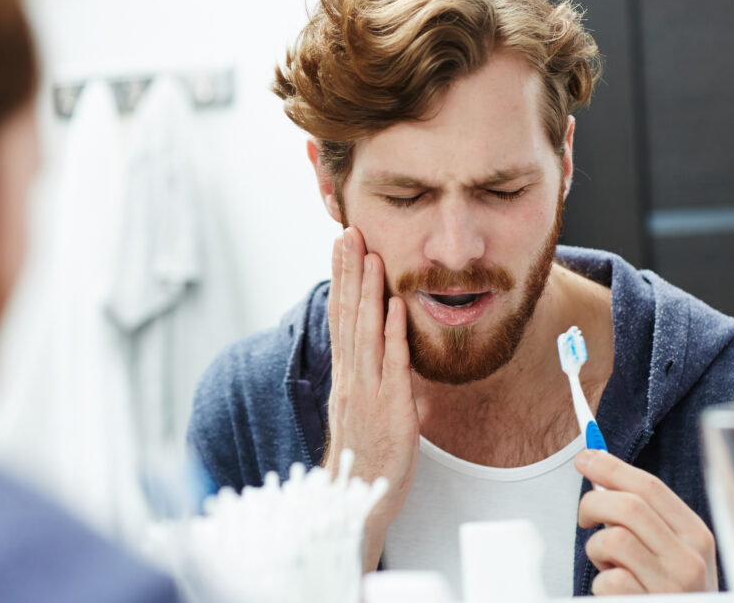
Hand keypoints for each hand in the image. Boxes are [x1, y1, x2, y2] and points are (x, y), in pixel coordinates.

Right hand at [325, 227, 418, 572]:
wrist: (357, 500)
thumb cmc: (365, 457)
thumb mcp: (362, 409)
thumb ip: (368, 376)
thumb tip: (377, 349)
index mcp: (345, 375)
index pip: (339, 317)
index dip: (340, 279)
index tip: (340, 246)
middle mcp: (351, 377)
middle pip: (347, 315)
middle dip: (348, 272)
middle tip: (348, 233)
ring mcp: (368, 391)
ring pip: (365, 332)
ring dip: (368, 291)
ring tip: (370, 255)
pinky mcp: (390, 408)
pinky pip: (392, 364)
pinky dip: (392, 332)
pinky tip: (394, 305)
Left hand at [576, 449, 717, 594]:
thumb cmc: (666, 588)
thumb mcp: (669, 551)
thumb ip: (643, 516)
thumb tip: (599, 468)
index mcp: (696, 536)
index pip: (650, 487)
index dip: (612, 467)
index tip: (585, 458)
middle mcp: (690, 559)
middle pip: (628, 506)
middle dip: (593, 503)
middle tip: (584, 517)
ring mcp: (672, 586)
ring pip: (614, 539)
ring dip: (597, 549)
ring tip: (606, 563)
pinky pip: (609, 580)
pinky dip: (601, 583)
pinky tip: (614, 590)